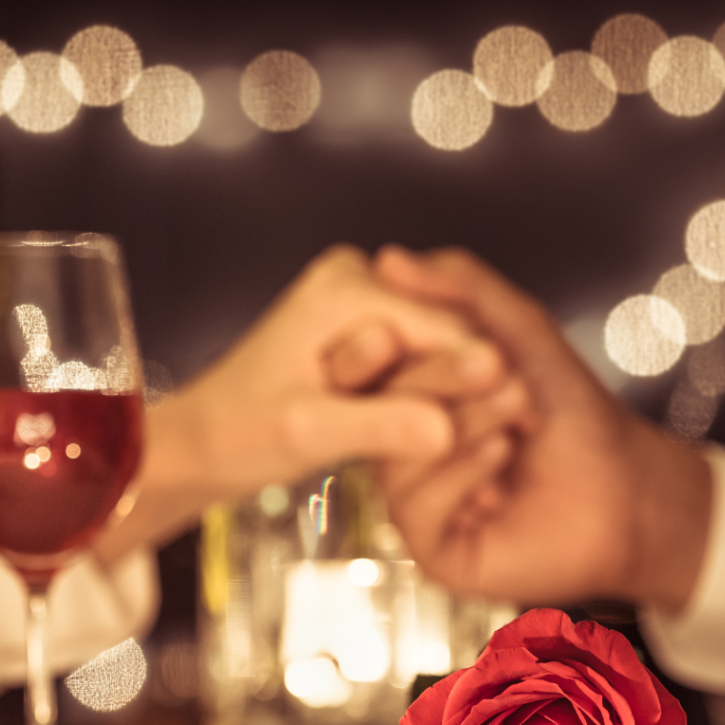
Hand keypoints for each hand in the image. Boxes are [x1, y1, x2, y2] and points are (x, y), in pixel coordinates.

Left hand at [94, 245, 507, 562]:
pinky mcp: (363, 330)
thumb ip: (380, 427)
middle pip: (446, 335)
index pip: (444, 328)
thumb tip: (450, 431)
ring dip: (450, 397)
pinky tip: (446, 435)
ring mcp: (361, 302)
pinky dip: (429, 398)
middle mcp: (358, 279)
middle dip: (465, 390)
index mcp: (345, 288)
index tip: (521, 423)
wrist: (202, 442)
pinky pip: (418, 361)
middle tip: (503, 442)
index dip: (480, 379)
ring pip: (437, 350)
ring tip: (477, 445)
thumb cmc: (238, 434)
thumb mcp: (309, 433)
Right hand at [373, 245, 711, 612]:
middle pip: (379, 407)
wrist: (627, 484)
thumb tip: (387, 259)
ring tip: (519, 410)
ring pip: (396, 455)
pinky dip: (460, 473)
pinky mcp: (434, 549)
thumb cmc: (573, 412)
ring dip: (464, 420)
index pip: (369, 365)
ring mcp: (416, 502)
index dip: (401, 342)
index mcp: (411, 402)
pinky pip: (414, 508)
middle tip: (504, 369)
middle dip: (446, 377)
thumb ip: (460, 289)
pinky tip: (502, 455)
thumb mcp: (518, 331)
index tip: (451, 330)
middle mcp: (403, 450)